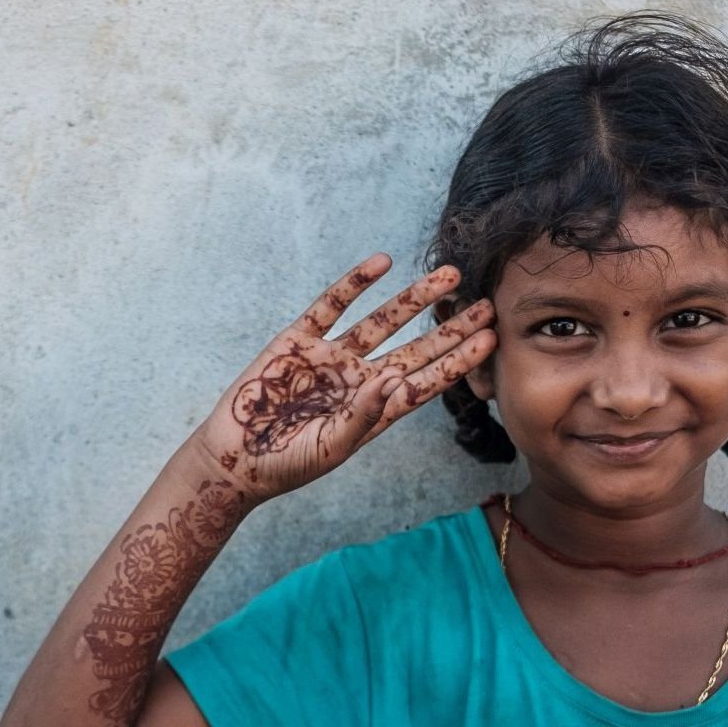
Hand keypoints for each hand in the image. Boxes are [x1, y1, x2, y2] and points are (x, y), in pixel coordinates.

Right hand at [197, 253, 495, 499]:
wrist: (236, 458)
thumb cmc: (288, 463)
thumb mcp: (332, 446)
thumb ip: (364, 414)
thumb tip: (397, 377)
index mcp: (376, 410)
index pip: (428, 381)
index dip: (459, 359)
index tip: (491, 338)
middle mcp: (360, 378)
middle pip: (417, 347)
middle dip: (451, 327)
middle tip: (487, 304)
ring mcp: (331, 357)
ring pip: (382, 320)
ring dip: (414, 299)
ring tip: (449, 275)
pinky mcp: (298, 340)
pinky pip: (330, 306)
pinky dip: (353, 284)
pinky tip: (381, 263)